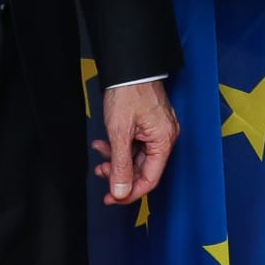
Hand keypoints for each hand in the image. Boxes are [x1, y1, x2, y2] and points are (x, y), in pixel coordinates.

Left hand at [91, 80, 178, 204]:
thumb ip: (121, 165)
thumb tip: (121, 192)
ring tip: (100, 156)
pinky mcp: (149, 124)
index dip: (130, 192)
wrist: (129, 66)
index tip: (113, 198)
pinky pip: (136, 144)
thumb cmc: (129, 92)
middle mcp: (165, 138)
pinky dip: (120, 147)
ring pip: (137, 157)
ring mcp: (158, 130)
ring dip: (117, 160)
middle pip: (143, 169)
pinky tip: (104, 144)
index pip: (150, 179)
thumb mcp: (120, 132)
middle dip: (120, 174)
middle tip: (101, 174)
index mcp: (163, 141)